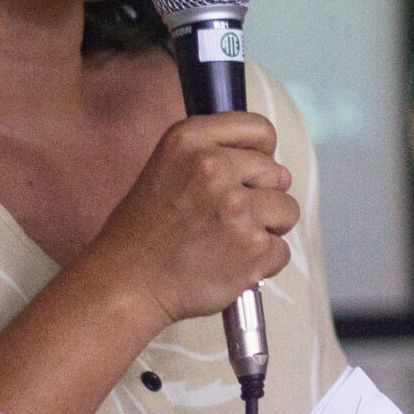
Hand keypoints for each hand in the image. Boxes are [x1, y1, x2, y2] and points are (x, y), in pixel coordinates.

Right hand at [85, 112, 296, 324]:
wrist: (127, 283)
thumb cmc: (146, 231)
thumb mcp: (168, 166)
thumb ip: (219, 155)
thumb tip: (283, 173)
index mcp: (190, 139)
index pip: (259, 129)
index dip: (261, 153)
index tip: (248, 173)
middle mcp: (215, 167)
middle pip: (276, 173)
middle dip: (261, 197)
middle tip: (224, 219)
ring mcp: (237, 207)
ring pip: (287, 210)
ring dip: (267, 229)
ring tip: (229, 241)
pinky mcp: (252, 247)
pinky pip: (282, 250)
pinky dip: (263, 263)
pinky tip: (230, 264)